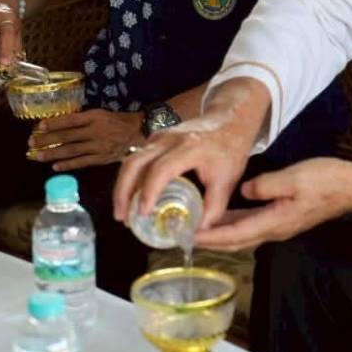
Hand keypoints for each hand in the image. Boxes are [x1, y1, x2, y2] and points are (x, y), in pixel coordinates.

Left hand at [27, 108, 142, 169]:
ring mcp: (98, 147)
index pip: (70, 120)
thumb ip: (84, 119)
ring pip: (71, 150)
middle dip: (47, 140)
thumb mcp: (101, 114)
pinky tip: (56, 167)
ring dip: (53, 154)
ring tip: (38, 156)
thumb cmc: (118, 121)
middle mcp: (95, 131)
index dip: (53, 124)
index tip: (39, 126)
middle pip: (67, 136)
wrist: (139, 134)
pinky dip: (68, 165)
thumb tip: (61, 124)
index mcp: (94, 117)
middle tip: (32, 143)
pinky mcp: (102, 159)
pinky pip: (82, 162)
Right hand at [112, 80, 268, 227]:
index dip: (149, 192)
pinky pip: (136, 159)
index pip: (160, 170)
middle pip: (134, 163)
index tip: (143, 214)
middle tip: (122, 217)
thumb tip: (197, 231)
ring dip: (123, 187)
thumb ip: (214, 207)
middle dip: (123, 192)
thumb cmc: (229, 149)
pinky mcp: (155, 139)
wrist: (228, 120)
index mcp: (188, 148)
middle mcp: (168, 140)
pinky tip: (132, 197)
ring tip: (122, 212)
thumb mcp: (228, 179)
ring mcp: (159, 137)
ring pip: (131, 161)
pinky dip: (129, 179)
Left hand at [194, 158, 351, 251]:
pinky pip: (252, 226)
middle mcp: (274, 230)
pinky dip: (234, 225)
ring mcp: (279, 226)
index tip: (188, 237)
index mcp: (274, 222)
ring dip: (220, 235)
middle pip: (235, 242)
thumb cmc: (326, 181)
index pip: (234, 235)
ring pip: (243, 235)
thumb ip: (265, 185)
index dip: (210, 237)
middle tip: (184, 237)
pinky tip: (224, 217)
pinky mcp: (283, 219)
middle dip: (210, 241)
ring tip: (198, 229)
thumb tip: (243, 190)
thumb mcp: (294, 178)